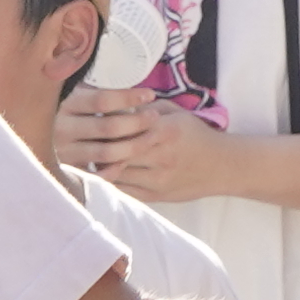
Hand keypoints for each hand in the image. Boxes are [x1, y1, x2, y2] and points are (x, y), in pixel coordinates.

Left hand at [59, 89, 250, 206]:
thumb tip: (113, 102)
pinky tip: (95, 174)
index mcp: (165, 131)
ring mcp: (158, 179)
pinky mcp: (156, 196)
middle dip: (96, 145)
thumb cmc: (196, 135)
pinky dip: (107, 184)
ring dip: (97, 165)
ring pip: (117, 173)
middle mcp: (161, 156)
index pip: (126, 127)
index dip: (104, 124)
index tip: (87, 119)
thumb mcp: (175, 112)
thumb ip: (145, 108)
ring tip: (82, 155)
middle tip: (78, 139)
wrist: (222, 166)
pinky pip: (124, 191)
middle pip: (118, 151)